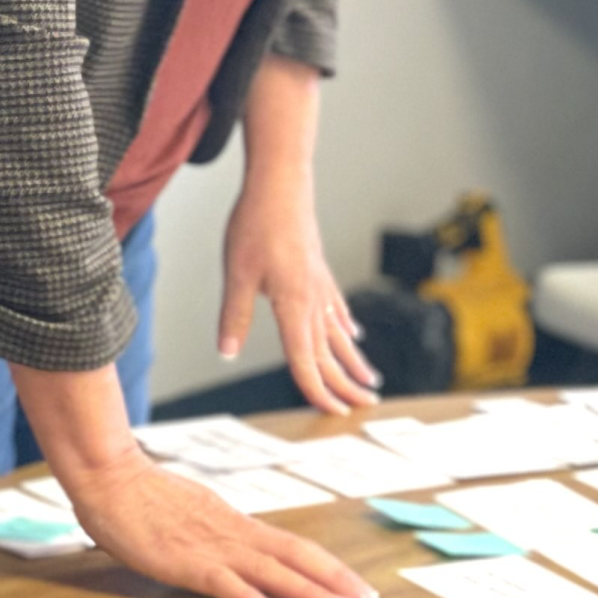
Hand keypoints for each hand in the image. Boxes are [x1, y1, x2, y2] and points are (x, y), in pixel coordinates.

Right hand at [66, 453, 377, 597]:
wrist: (111, 478)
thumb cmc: (143, 495)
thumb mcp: (194, 512)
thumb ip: (216, 532)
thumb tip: (234, 548)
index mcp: (238, 524)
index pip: (295, 546)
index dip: (330, 566)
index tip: (356, 585)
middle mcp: (235, 534)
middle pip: (299, 556)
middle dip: (338, 579)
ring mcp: (213, 547)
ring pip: (274, 571)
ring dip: (311, 590)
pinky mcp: (186, 561)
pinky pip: (225, 583)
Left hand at [218, 199, 384, 421]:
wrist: (280, 185)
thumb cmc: (256, 224)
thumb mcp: (236, 273)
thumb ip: (234, 315)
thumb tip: (227, 351)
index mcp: (294, 306)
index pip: (306, 361)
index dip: (317, 391)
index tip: (333, 413)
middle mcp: (314, 301)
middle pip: (330, 354)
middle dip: (346, 385)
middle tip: (363, 408)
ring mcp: (321, 286)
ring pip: (339, 335)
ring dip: (353, 361)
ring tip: (370, 381)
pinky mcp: (319, 273)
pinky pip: (337, 310)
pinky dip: (346, 328)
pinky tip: (353, 335)